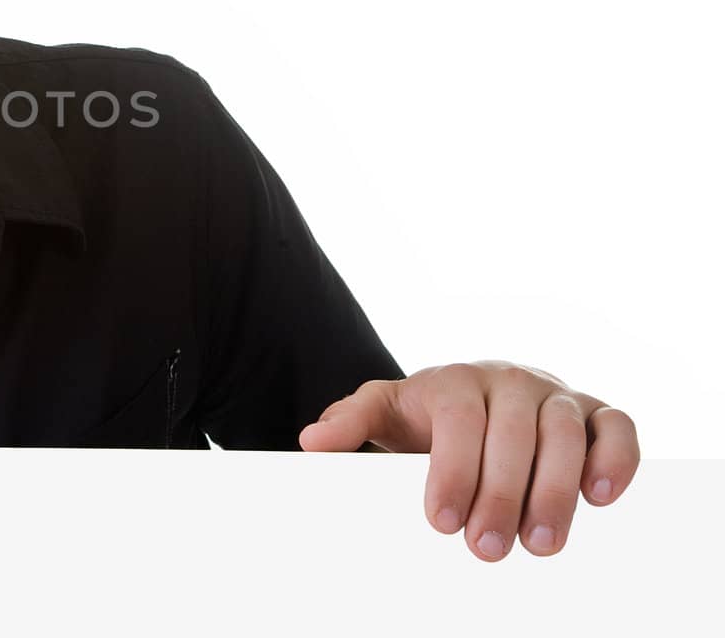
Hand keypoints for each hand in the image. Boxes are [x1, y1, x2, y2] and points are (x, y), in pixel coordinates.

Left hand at [297, 360, 638, 560]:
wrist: (472, 396)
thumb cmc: (425, 414)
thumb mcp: (383, 412)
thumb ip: (351, 422)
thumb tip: (313, 442)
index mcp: (453, 381)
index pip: (457, 420)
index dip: (452, 470)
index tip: (442, 523)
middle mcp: (507, 381)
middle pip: (512, 432)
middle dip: (501, 495)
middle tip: (486, 549)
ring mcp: (554, 394)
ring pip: (565, 433)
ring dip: (557, 490)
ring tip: (540, 545)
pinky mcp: (594, 411)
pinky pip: (618, 427)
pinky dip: (616, 458)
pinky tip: (600, 498)